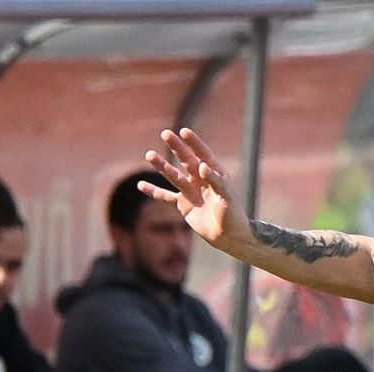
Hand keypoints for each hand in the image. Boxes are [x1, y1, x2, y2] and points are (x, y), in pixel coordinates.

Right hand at [141, 128, 250, 248]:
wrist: (228, 237)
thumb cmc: (233, 215)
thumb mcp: (227, 197)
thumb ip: (216, 181)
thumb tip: (202, 166)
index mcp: (215, 175)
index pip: (203, 155)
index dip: (194, 144)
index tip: (184, 131)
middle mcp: (201, 180)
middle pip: (186, 160)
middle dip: (177, 147)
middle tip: (166, 133)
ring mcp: (190, 191)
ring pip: (173, 175)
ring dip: (161, 166)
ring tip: (149, 155)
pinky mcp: (183, 205)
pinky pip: (165, 196)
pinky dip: (153, 191)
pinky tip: (140, 185)